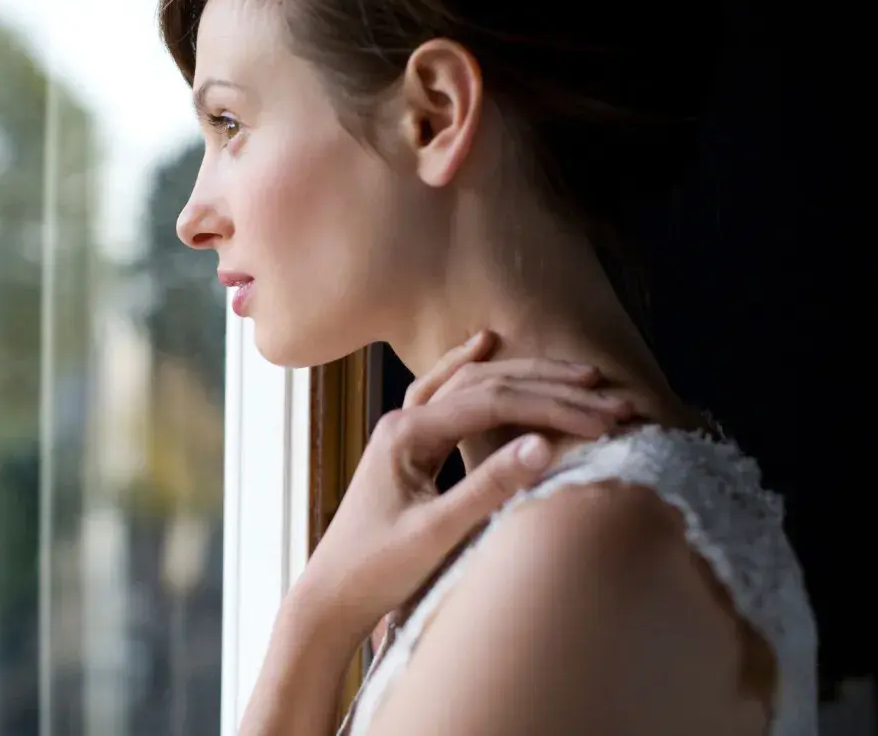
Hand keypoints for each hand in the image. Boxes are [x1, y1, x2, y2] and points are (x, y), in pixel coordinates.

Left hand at [291, 330, 630, 649]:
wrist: (332, 595)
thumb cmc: (377, 569)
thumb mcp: (437, 533)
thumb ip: (488, 487)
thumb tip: (544, 444)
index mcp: (406, 434)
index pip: (492, 403)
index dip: (552, 407)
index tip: (604, 420)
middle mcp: (402, 421)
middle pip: (484, 383)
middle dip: (548, 387)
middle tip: (607, 395)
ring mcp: (402, 430)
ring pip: (467, 383)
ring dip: (521, 374)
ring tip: (576, 373)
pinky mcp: (408, 446)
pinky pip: (444, 392)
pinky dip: (469, 367)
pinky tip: (485, 345)